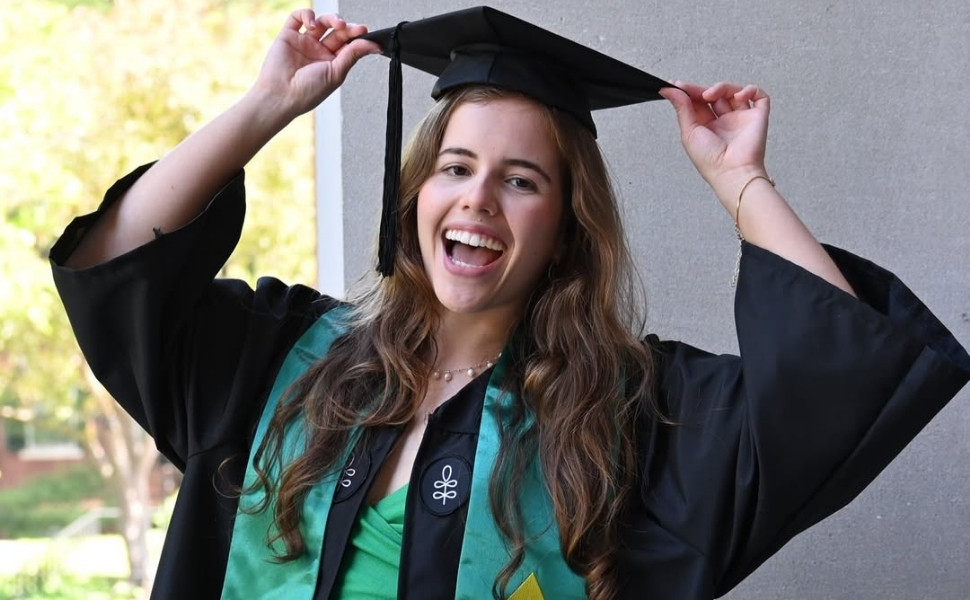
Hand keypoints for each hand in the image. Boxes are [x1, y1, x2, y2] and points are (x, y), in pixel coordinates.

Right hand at [251, 10, 379, 120]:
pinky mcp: (288, 36)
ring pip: (321, 22)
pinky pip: (297, 18)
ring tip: (337, 24)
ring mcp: (304, 43)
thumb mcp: (336, 73)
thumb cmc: (307, 92)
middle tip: (354, 28)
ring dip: (331, 19)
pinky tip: (312, 24)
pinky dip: (307, 15)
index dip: (357, 37)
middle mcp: (318, 52)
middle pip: (336, 31)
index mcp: (331, 64)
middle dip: (347, 27)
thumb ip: (353, 55)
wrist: (281, 96)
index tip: (365, 32)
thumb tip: (373, 45)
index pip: (348, 44)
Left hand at [660, 82, 769, 207]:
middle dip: (704, 89)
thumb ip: (681, 108)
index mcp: (707, 127)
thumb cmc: (710, 161)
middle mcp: (724, 122)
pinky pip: (759, 96)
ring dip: (723, 87)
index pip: (699, 102)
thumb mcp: (689, 132)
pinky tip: (739, 96)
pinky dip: (750, 90)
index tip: (678, 85)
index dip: (690, 91)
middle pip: (715, 95)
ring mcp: (741, 118)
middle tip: (697, 91)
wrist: (731, 171)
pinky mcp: (757, 117)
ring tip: (712, 94)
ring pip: (734, 92)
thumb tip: (669, 90)